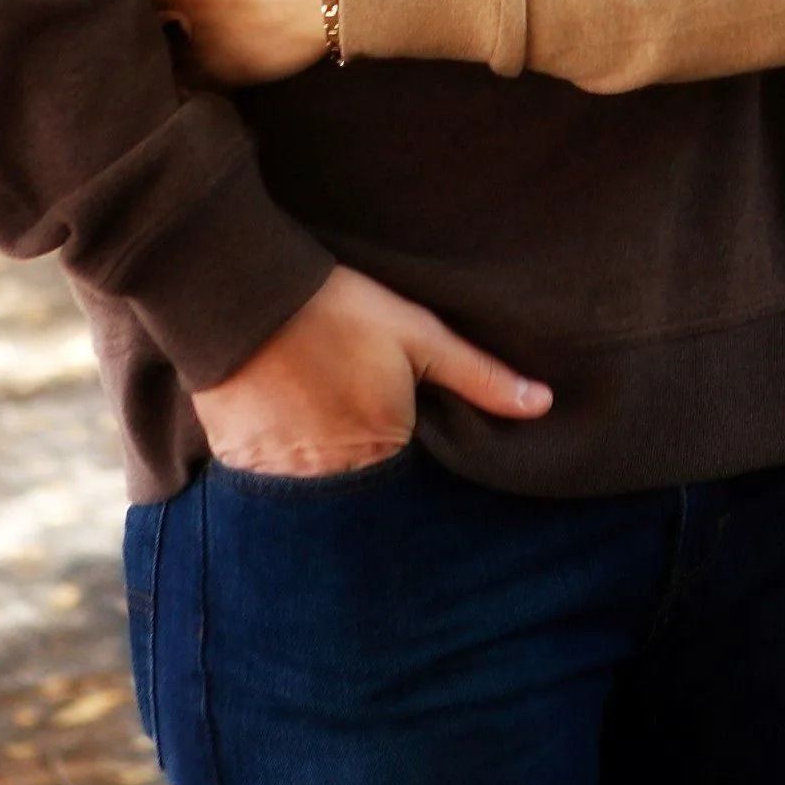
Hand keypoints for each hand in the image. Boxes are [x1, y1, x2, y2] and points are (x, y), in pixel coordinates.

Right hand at [192, 262, 552, 475]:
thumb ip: (481, 376)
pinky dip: (274, 459)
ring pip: (312, 489)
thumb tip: (544, 405)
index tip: (391, 419)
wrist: (248, 295)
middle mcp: (334, 476)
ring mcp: (283, 476)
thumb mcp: (419, 333)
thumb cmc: (340, 309)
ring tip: (310, 412)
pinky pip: (265, 483)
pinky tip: (276, 418)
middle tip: (344, 409)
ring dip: (316, 464)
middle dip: (360, 465)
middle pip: (358, 488)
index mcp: (384, 448)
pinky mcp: (241, 465)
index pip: (406, 479)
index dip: (403, 451)